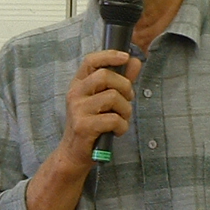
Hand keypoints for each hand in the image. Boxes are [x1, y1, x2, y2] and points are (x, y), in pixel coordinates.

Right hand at [58, 49, 142, 169]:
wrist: (73, 154)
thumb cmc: (91, 125)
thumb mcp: (104, 101)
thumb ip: (119, 81)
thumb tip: (135, 61)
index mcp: (78, 84)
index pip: (91, 61)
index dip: (109, 55)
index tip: (126, 57)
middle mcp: (75, 94)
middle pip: (105, 76)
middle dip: (125, 86)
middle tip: (128, 99)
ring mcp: (78, 110)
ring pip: (112, 97)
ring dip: (126, 110)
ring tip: (122, 119)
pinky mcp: (83, 126)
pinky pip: (113, 119)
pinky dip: (122, 126)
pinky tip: (116, 131)